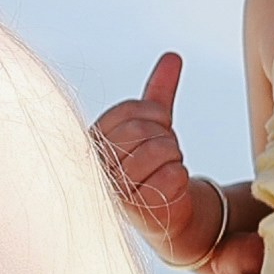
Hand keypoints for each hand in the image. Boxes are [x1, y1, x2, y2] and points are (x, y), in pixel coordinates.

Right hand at [87, 55, 239, 269]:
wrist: (166, 215)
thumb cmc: (154, 169)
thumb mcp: (155, 128)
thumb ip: (159, 93)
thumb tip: (172, 57)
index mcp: (93, 139)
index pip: (130, 110)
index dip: (155, 116)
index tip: (158, 131)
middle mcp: (96, 164)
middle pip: (143, 129)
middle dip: (166, 138)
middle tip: (164, 155)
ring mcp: (113, 189)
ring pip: (160, 150)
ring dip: (174, 158)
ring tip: (166, 171)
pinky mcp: (136, 210)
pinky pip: (172, 176)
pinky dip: (180, 178)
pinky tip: (170, 189)